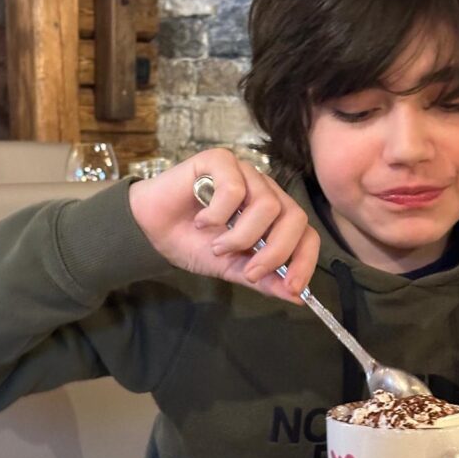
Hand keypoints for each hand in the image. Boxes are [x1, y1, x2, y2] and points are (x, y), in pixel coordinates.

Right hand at [128, 148, 319, 302]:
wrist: (152, 230)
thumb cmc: (193, 243)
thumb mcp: (232, 268)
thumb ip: (264, 279)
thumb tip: (297, 297)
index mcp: (274, 216)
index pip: (307, 233)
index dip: (304, 261)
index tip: (291, 287)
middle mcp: (265, 191)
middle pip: (295, 218)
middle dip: (275, 252)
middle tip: (249, 271)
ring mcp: (245, 173)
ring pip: (267, 205)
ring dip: (240, 236)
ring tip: (216, 245)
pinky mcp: (221, 160)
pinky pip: (235, 189)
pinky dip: (218, 214)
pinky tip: (201, 220)